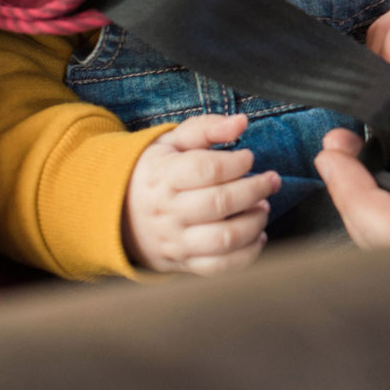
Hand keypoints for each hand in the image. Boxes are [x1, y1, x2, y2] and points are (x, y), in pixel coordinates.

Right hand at [123, 114, 280, 275]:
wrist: (118, 213)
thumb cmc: (155, 173)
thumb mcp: (171, 142)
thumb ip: (206, 128)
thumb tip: (241, 122)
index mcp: (163, 177)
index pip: (205, 169)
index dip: (236, 162)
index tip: (248, 157)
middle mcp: (168, 212)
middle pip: (220, 203)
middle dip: (255, 189)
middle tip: (271, 180)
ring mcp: (175, 241)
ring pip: (224, 238)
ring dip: (254, 222)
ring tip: (263, 206)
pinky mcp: (184, 263)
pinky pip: (220, 267)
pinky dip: (248, 253)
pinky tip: (257, 235)